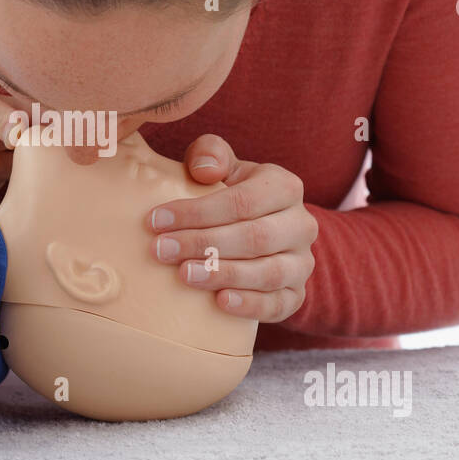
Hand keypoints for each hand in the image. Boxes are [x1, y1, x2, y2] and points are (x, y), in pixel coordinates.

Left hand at [146, 134, 316, 323]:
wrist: (259, 232)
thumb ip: (210, 154)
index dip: (197, 212)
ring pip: (268, 272)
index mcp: (285, 187)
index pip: (242, 201)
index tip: (156, 221)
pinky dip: (250, 305)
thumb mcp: (223, 167)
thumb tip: (205, 170)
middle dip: (203, 244)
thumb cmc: (232, 195)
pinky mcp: (296, 295)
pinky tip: (220, 301)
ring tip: (184, 275)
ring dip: (222, 274)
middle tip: (161, 250)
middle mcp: (301, 225)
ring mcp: (302, 263)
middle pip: (254, 237)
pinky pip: (279, 304)